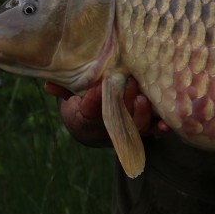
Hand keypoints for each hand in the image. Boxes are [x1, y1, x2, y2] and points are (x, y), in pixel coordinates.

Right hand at [43, 77, 168, 146]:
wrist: (94, 125)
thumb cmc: (82, 103)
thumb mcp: (70, 96)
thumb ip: (63, 88)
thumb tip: (48, 84)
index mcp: (87, 116)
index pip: (88, 110)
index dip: (92, 101)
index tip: (96, 87)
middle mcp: (109, 125)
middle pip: (117, 118)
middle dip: (123, 103)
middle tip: (129, 83)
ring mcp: (128, 128)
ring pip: (136, 126)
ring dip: (141, 115)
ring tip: (142, 99)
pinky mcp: (144, 127)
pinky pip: (152, 130)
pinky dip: (159, 128)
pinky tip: (166, 125)